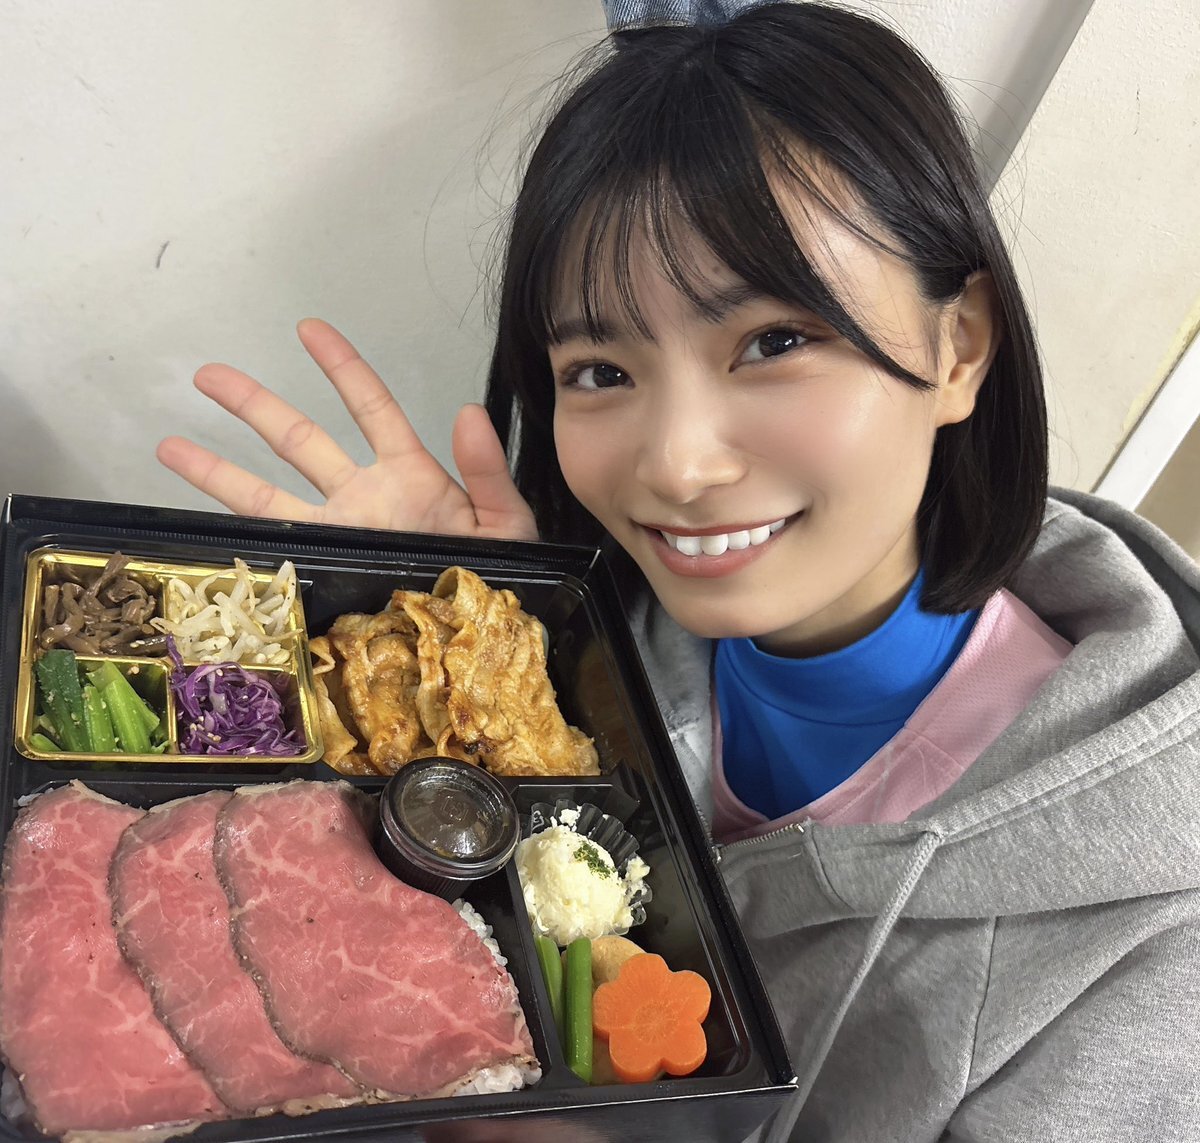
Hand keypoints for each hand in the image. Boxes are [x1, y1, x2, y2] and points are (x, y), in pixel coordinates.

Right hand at [157, 319, 538, 541]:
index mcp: (409, 475)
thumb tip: (469, 413)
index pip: (371, 407)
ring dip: (221, 471)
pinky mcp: (329, 570)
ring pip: (271, 496)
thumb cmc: (496, 573)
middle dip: (254, 405)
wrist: (482, 632)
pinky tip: (202, 526)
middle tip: (207, 374)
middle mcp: (364, 498)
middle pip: (300, 440)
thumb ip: (487, 471)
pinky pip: (281, 552)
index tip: (309, 329)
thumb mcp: (504, 522)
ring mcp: (341, 534)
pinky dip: (246, 542)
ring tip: (170, 444)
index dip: (341, 367)